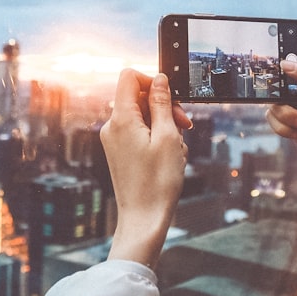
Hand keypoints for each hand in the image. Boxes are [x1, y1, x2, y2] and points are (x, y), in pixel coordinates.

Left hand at [101, 69, 191, 267]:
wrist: (143, 218)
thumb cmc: (157, 182)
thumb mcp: (168, 137)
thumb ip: (162, 104)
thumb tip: (159, 80)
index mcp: (121, 119)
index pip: (129, 77)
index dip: (152, 81)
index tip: (172, 97)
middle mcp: (111, 126)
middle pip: (138, 98)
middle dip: (164, 106)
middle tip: (185, 125)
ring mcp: (113, 140)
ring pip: (142, 116)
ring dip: (164, 125)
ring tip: (177, 148)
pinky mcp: (118, 151)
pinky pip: (138, 133)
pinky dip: (156, 138)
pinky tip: (169, 156)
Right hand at [265, 41, 296, 179]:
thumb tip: (288, 63)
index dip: (296, 42)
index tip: (280, 40)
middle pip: (286, 74)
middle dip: (279, 85)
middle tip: (278, 88)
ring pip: (275, 98)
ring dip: (284, 112)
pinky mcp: (292, 124)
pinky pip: (274, 118)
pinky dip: (283, 126)